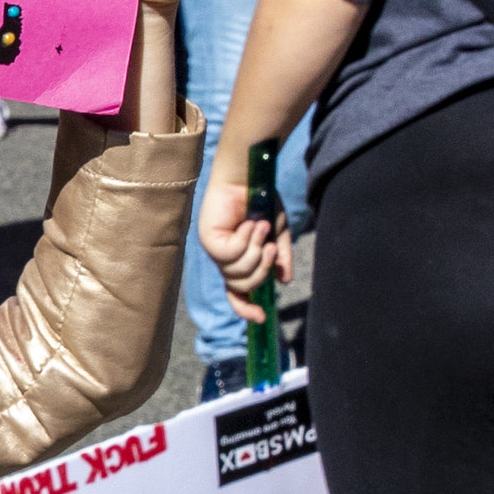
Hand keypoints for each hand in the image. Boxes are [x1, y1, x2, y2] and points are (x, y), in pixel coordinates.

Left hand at [196, 148, 292, 319]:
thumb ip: (280, 257)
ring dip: (255, 250)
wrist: (250, 176)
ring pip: (236, 272)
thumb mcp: (277, 234)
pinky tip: (250, 223)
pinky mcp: (209, 239)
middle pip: (242, 285)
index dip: (246, 308)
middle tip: (270, 246)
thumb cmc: (262, 201)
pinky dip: (246, 239)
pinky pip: (230, 254)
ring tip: (261, 227)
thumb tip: (284, 281)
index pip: (237, 293)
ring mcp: (215, 250)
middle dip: (261, 268)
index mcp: (238, 260)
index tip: (262, 317)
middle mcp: (224, 259)